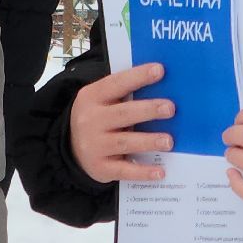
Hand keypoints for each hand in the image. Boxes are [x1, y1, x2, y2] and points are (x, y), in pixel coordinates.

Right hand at [68, 63, 174, 183]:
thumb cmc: (98, 118)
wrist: (71, 148)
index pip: (116, 84)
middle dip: (148, 110)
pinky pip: (124, 170)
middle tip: (170, 108)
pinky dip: (142, 172)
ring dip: (148, 141)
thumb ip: (124, 94)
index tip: (160, 70)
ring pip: (124, 142)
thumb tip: (162, 85)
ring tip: (169, 141)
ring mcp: (94, 146)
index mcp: (91, 97)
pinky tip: (160, 172)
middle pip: (122, 114)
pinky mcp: (100, 168)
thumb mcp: (102, 101)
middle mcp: (90, 120)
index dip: (138, 77)